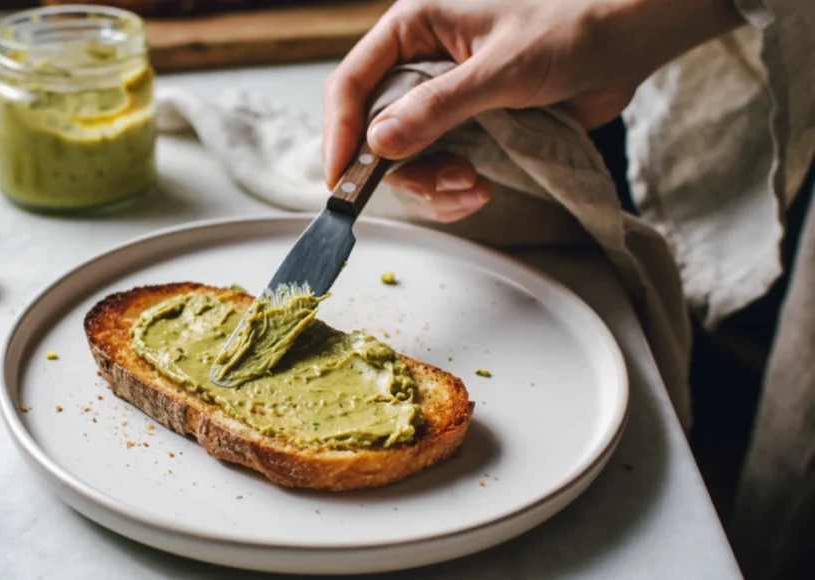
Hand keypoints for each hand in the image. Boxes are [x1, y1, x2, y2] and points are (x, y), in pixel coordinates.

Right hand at [322, 0, 743, 222]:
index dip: (340, 132)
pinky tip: (481, 191)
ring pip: (407, 161)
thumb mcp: (501, 68)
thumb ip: (438, 106)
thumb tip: (381, 143)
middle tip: (445, 186)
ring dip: (433, 187)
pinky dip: (453, 192)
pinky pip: (439, 172)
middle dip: (404, 171)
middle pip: (376, 133)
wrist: (626, 43)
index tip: (341, 179)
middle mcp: (420, 67)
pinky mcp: (470, 130)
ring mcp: (444, 102)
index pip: (353, 83)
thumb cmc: (569, 29)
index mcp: (414, 29)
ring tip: (472, 189)